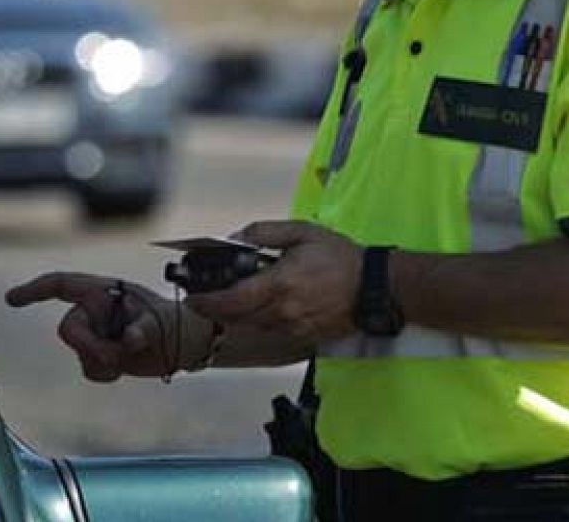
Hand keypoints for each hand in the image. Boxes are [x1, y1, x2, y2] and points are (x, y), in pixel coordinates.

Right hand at [5, 272, 208, 381]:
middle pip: (69, 329)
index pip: (61, 285)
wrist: (183, 343)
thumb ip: (143, 330)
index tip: (12, 300)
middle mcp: (94, 311)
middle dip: (89, 346)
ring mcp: (96, 333)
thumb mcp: (160, 322)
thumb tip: (129, 341)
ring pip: (79, 353)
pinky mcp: (100, 355)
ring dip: (103, 361)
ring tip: (130, 356)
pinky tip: (124, 368)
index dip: (35, 290)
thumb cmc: (172, 321)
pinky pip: (89, 369)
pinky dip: (106, 373)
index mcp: (103, 291)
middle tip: (115, 356)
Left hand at [185, 221, 361, 345]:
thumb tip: (237, 238)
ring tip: (231, 297)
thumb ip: (265, 232)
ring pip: (251, 325)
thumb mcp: (302, 232)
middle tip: (202, 298)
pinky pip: (271, 330)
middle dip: (215, 309)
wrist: (376, 287)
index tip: (192, 297)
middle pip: (236, 317)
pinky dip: (259, 319)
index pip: (231, 300)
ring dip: (236, 314)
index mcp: (279, 284)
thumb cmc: (341, 258)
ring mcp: (293, 327)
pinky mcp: (303, 336)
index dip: (207, 301)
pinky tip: (261, 305)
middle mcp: (282, 311)